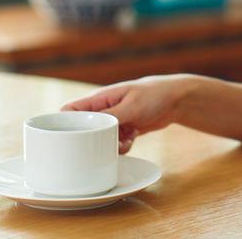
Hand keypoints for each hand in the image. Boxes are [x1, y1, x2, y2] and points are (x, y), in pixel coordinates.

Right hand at [61, 74, 190, 153]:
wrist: (177, 100)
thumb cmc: (153, 95)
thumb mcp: (131, 106)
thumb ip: (110, 117)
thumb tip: (90, 128)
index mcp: (98, 99)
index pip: (68, 111)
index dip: (64, 125)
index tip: (70, 139)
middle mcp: (102, 110)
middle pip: (83, 129)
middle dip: (92, 141)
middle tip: (106, 143)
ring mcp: (112, 121)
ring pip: (98, 140)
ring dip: (110, 145)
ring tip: (125, 139)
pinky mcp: (122, 130)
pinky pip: (113, 144)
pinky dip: (121, 146)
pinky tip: (132, 139)